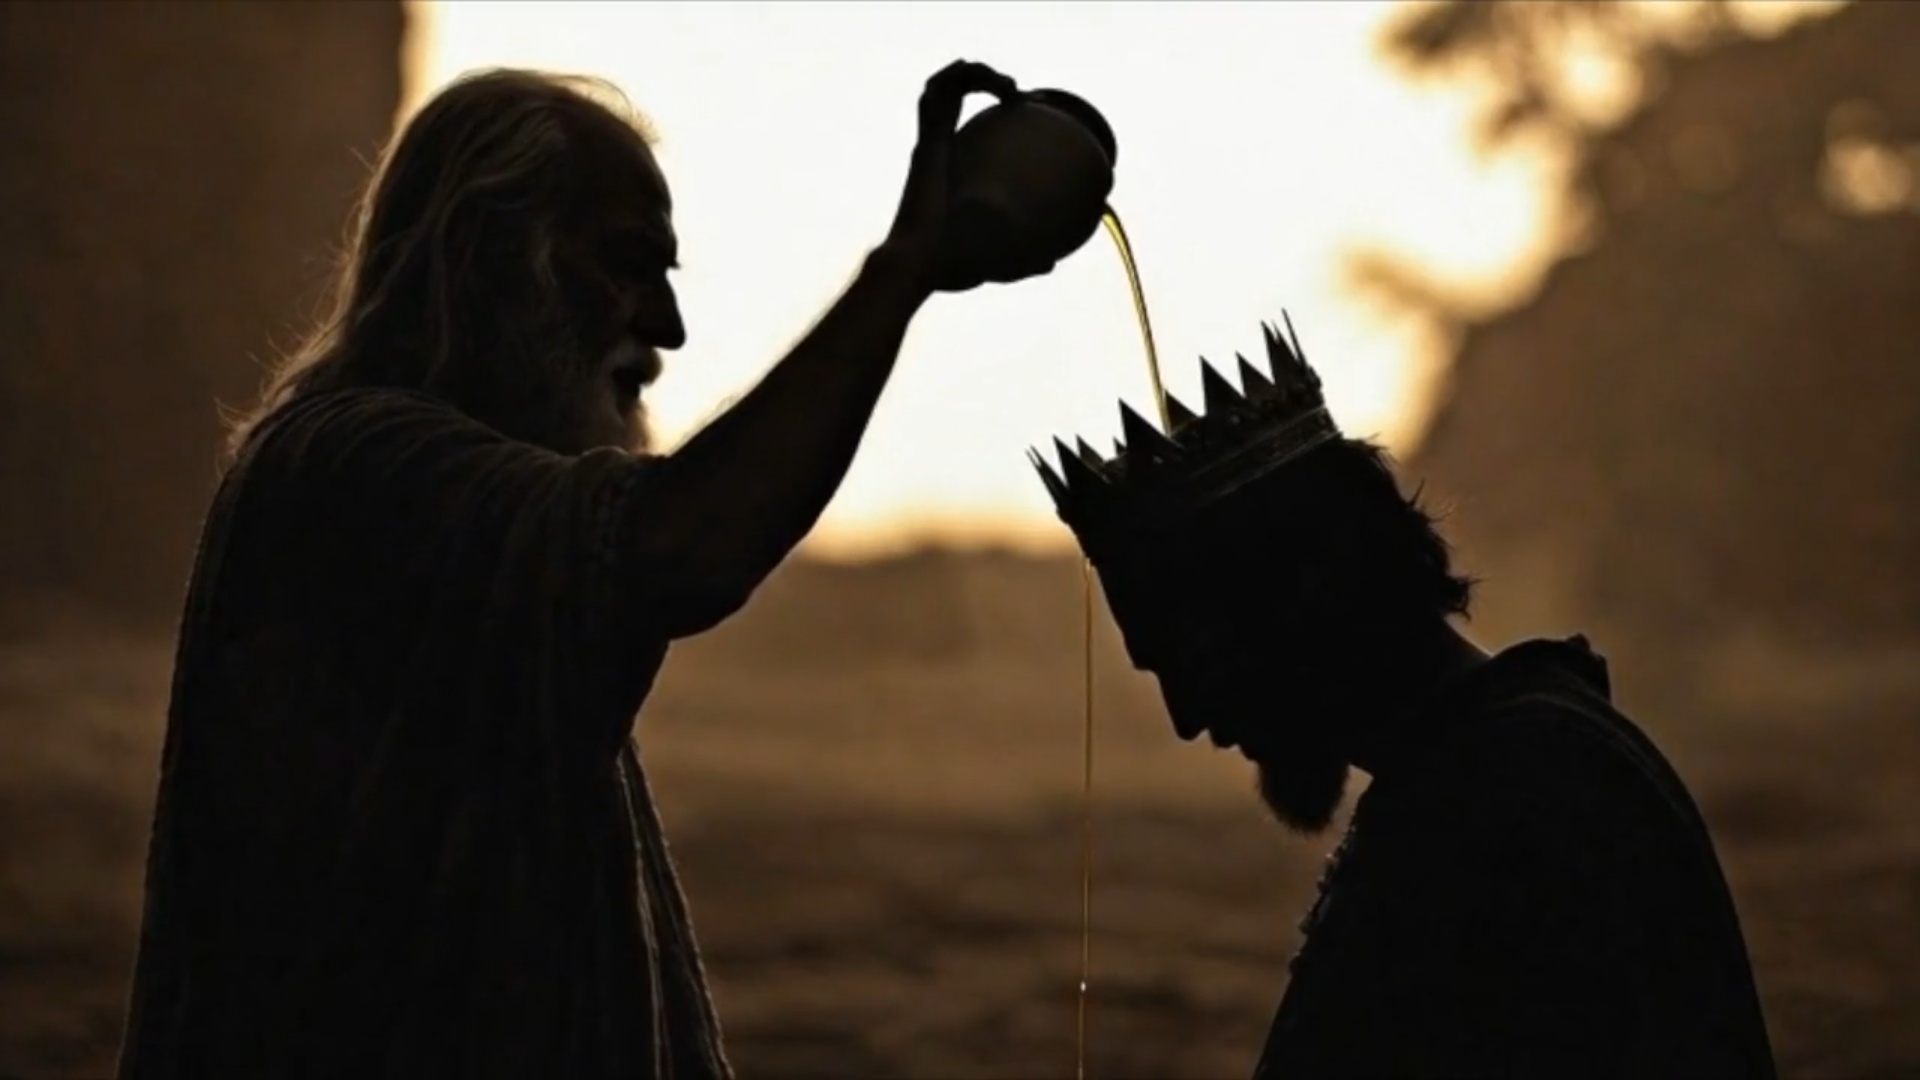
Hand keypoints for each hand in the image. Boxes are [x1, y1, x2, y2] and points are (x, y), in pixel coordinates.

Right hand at [884, 60, 1027, 293]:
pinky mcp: (930, 144)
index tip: (1016, 106)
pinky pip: (939, 94)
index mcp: (944, 171)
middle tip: (1015, 93)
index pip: (950, 122)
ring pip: (941, 86)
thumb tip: (1050, 264)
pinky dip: (966, 79)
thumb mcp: (998, 261)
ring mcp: (929, 145)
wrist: (921, 267)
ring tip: (1009, 87)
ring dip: (974, 73)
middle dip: (979, 79)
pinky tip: (999, 87)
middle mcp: (933, 152)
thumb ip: (1023, 260)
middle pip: (944, 96)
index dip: (977, 103)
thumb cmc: (950, 267)